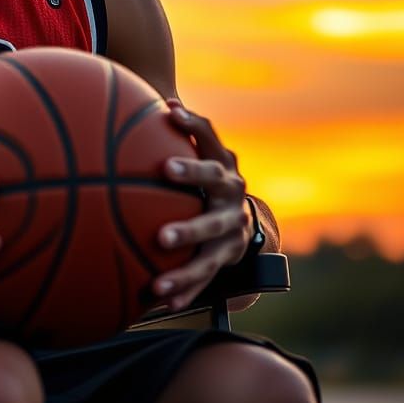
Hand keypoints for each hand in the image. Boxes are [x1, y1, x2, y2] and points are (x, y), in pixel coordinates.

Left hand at [152, 101, 251, 310]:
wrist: (245, 214)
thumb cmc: (206, 175)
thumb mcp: (200, 152)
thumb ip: (180, 129)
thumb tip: (160, 99)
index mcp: (223, 169)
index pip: (211, 147)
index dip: (192, 137)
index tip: (167, 136)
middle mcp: (232, 200)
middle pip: (214, 207)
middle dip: (190, 215)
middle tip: (162, 231)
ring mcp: (232, 233)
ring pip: (210, 254)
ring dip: (185, 268)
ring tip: (158, 282)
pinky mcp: (227, 260)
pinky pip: (205, 281)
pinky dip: (184, 292)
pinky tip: (162, 304)